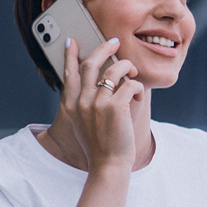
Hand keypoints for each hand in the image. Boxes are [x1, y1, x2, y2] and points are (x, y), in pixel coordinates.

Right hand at [59, 36, 141, 169]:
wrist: (108, 165)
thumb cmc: (99, 145)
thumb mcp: (82, 123)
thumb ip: (84, 104)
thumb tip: (95, 84)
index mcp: (71, 104)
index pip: (69, 72)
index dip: (71, 55)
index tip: (72, 41)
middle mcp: (81, 101)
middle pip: (91, 63)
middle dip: (104, 48)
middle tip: (115, 42)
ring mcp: (97, 104)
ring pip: (114, 70)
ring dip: (126, 66)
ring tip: (132, 71)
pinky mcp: (115, 108)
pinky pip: (129, 85)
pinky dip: (136, 87)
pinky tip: (137, 96)